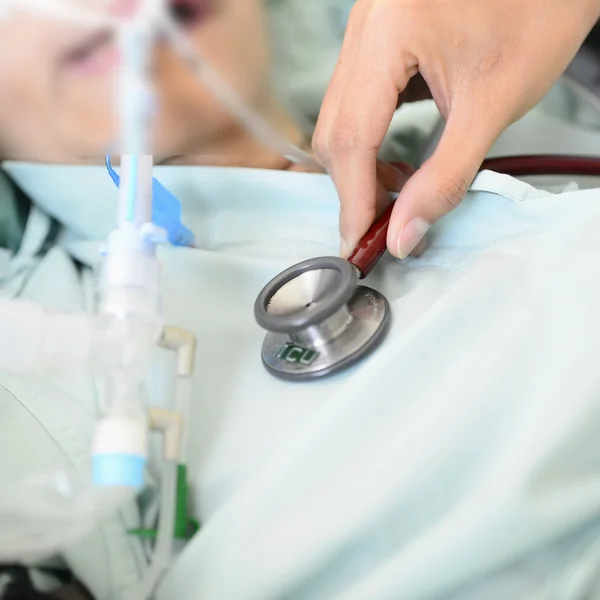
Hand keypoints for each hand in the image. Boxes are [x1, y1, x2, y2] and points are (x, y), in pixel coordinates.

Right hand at [312, 0, 599, 258]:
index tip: (358, 244)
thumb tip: (402, 234)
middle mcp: (365, 26)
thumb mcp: (493, 107)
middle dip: (355, 187)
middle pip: (334, 130)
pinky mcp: (377, 40)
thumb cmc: (540, 17)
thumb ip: (444, 177)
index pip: (352, 136)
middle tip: (383, 226)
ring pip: (339, 119)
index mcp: (388, 32)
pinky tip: (397, 163)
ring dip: (361, 168)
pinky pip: (355, 104)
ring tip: (398, 194)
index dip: (353, 199)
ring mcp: (367, 31)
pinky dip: (370, 144)